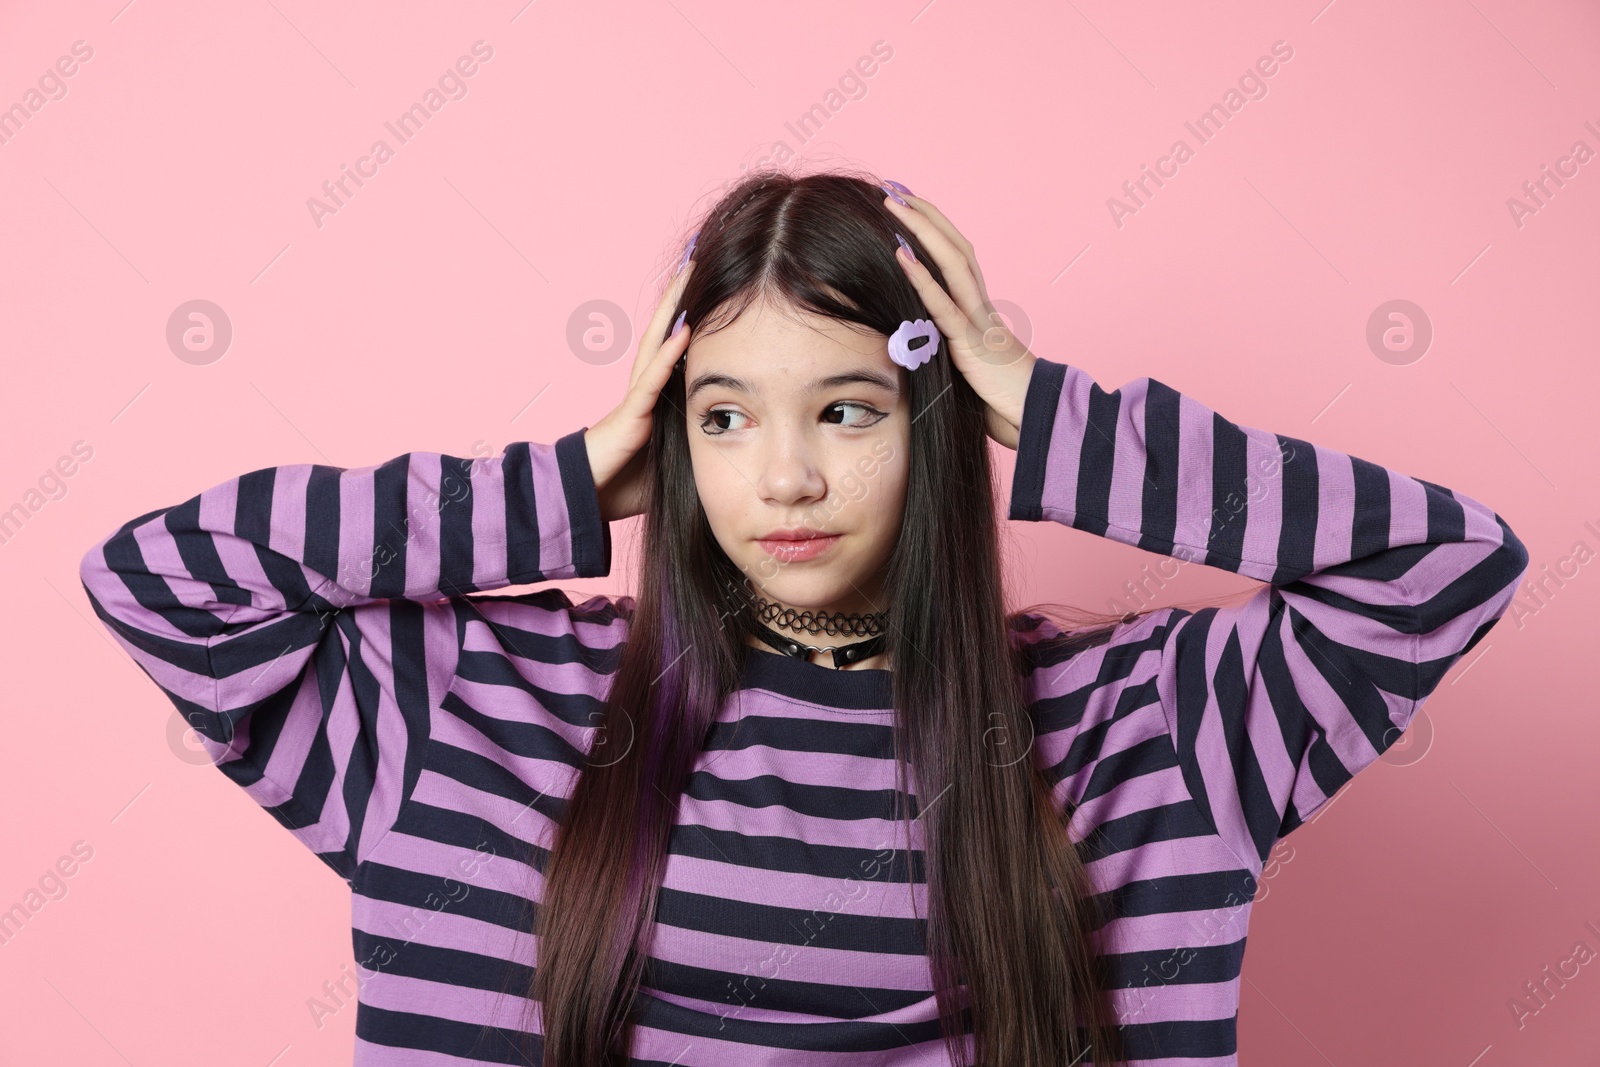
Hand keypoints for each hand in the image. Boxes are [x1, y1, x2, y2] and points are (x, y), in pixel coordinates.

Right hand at [585, 260, 693, 521]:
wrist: (586, 502)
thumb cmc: (626, 485)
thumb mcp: (674, 460)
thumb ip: (696, 443)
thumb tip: (733, 441)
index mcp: (653, 398)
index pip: (675, 349)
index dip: (690, 319)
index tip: (711, 290)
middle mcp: (642, 389)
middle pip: (664, 333)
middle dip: (680, 298)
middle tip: (696, 261)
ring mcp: (635, 400)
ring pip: (656, 344)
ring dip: (674, 311)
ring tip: (689, 276)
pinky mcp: (629, 417)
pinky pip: (651, 382)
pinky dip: (668, 355)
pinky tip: (683, 331)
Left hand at [882, 190, 1036, 449]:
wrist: (1034, 419)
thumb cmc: (1003, 400)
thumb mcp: (969, 367)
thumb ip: (949, 347)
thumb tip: (920, 341)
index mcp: (980, 309)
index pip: (955, 257)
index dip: (933, 228)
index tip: (908, 203)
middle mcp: (980, 305)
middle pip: (954, 246)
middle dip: (924, 214)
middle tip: (895, 186)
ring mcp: (977, 321)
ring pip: (950, 263)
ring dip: (921, 230)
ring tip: (894, 204)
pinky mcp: (970, 343)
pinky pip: (943, 304)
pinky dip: (920, 277)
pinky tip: (900, 254)